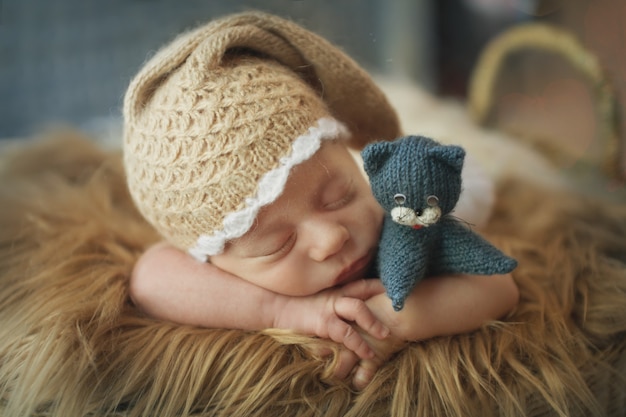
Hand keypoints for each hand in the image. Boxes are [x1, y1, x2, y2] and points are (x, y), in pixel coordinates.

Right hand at [273, 279, 389, 358]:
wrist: (274, 305)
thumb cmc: (294, 303)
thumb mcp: (316, 299)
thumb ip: (331, 301)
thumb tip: (347, 308)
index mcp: (334, 289)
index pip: (360, 284)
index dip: (377, 285)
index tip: (394, 286)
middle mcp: (334, 295)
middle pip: (363, 292)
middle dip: (381, 298)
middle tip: (397, 306)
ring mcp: (329, 307)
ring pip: (358, 309)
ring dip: (374, 322)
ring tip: (386, 335)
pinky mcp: (323, 322)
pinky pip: (346, 334)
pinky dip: (359, 345)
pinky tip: (368, 354)